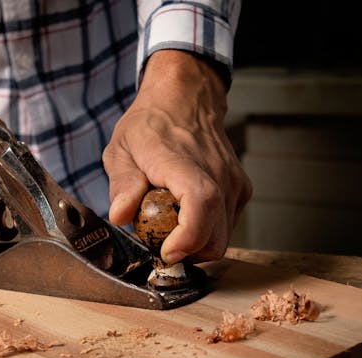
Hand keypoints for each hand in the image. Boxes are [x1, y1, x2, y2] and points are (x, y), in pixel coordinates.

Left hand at [104, 50, 251, 263]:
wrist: (186, 100)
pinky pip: (228, 226)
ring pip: (223, 237)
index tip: (168, 252)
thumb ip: (122, 184)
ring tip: (173, 228)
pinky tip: (188, 216)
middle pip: (215, 235)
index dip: (188, 237)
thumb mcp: (121, 149)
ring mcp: (233, 182)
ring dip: (197, 245)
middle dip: (187, 253)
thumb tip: (120, 216)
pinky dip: (209, 232)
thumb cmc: (151, 125)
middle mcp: (216, 173)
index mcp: (182, 161)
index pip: (201, 202)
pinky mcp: (241, 189)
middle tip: (162, 245)